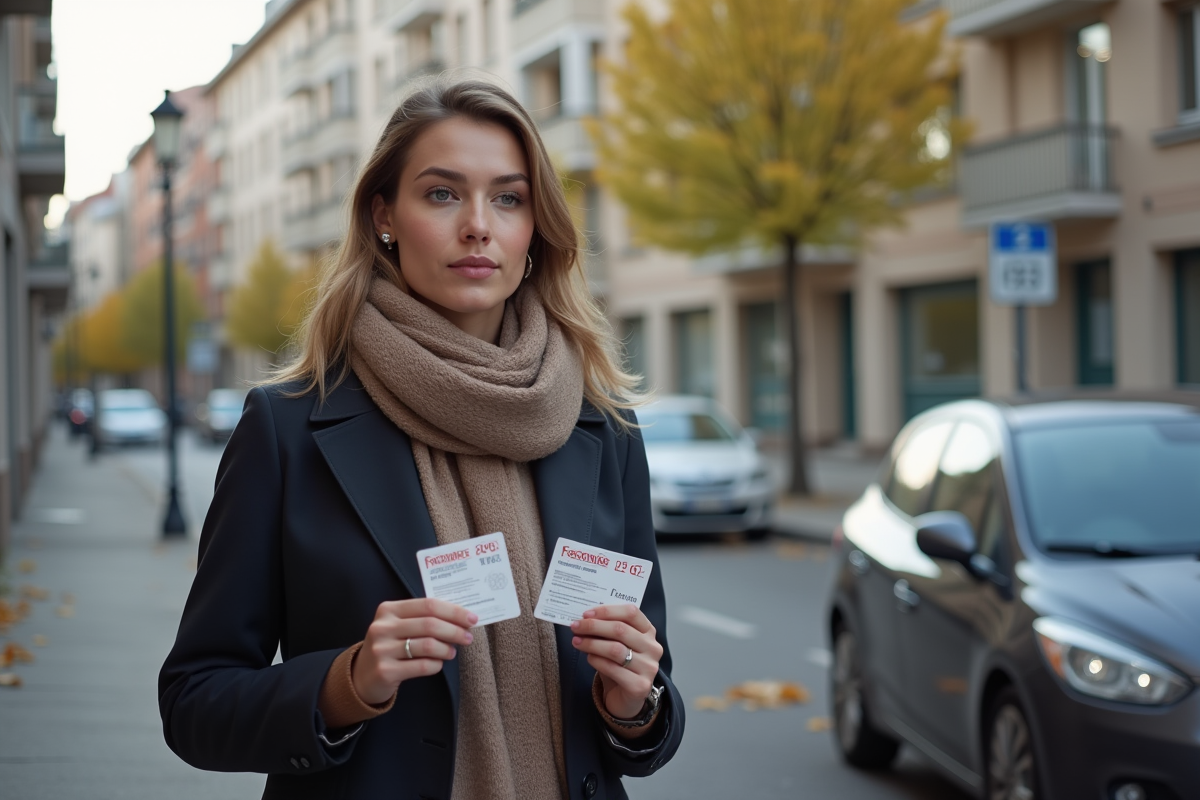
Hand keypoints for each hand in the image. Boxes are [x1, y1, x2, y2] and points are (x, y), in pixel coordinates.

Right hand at [352, 598, 476, 704]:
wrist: (362, 676)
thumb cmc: (390, 646)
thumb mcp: (399, 626)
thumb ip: (423, 618)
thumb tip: (461, 618)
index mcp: (389, 610)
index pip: (428, 605)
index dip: (453, 611)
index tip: (471, 618)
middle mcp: (383, 627)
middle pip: (430, 624)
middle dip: (454, 630)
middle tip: (468, 637)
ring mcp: (382, 649)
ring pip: (428, 645)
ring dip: (447, 649)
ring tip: (452, 652)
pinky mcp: (386, 671)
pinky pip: (422, 666)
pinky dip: (436, 665)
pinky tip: (438, 664)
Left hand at [570, 604, 662, 718]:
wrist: (627, 698)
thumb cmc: (619, 665)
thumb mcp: (616, 643)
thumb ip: (606, 630)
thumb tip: (584, 619)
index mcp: (648, 632)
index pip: (631, 612)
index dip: (607, 611)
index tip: (586, 614)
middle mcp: (652, 648)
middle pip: (620, 630)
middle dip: (594, 626)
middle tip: (575, 627)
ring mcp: (648, 667)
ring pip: (615, 649)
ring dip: (591, 643)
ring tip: (576, 642)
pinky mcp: (640, 686)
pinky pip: (612, 668)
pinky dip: (596, 661)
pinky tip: (588, 657)